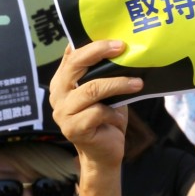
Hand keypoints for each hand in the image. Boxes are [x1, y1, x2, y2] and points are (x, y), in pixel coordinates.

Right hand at [49, 41, 142, 170]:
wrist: (105, 154)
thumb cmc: (106, 119)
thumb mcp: (104, 92)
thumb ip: (101, 73)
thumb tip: (116, 46)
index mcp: (61, 83)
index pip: (72, 57)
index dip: (92, 46)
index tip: (116, 41)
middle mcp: (57, 96)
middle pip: (75, 66)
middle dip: (99, 53)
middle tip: (122, 48)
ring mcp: (63, 113)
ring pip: (92, 89)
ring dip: (118, 84)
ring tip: (137, 83)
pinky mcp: (73, 129)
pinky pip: (98, 111)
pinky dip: (113, 112)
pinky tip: (118, 118)